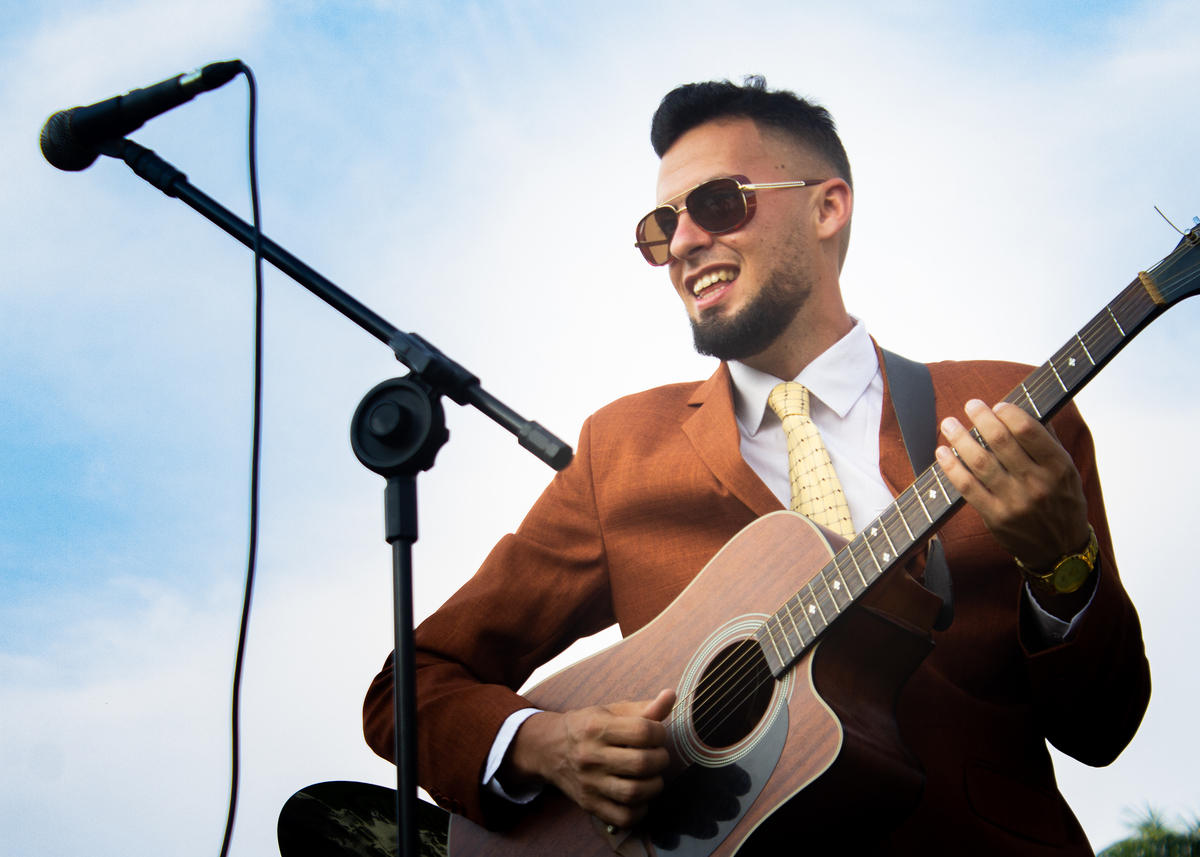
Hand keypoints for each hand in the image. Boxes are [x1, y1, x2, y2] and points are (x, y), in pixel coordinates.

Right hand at [499, 689, 675, 827]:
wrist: (550, 749)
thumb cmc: (588, 726)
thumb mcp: (611, 711)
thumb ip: (644, 707)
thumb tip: (671, 695)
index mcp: (596, 727)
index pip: (642, 731)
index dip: (659, 733)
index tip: (656, 734)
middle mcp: (590, 756)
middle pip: (641, 763)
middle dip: (660, 759)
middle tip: (657, 756)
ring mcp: (589, 783)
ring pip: (634, 792)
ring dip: (654, 785)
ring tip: (652, 776)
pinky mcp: (589, 804)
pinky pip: (623, 817)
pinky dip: (639, 810)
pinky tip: (640, 797)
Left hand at [935, 399, 1089, 570]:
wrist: (1060, 551)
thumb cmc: (1062, 503)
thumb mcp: (1067, 472)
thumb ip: (1048, 442)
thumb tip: (1025, 410)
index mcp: (1059, 467)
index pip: (1029, 431)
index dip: (1009, 413)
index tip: (998, 405)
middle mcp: (1037, 483)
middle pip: (1000, 442)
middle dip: (981, 418)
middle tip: (970, 405)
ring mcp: (1015, 502)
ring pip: (980, 462)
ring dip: (960, 439)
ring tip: (949, 424)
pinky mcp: (996, 517)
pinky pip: (968, 487)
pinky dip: (952, 467)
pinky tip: (943, 452)